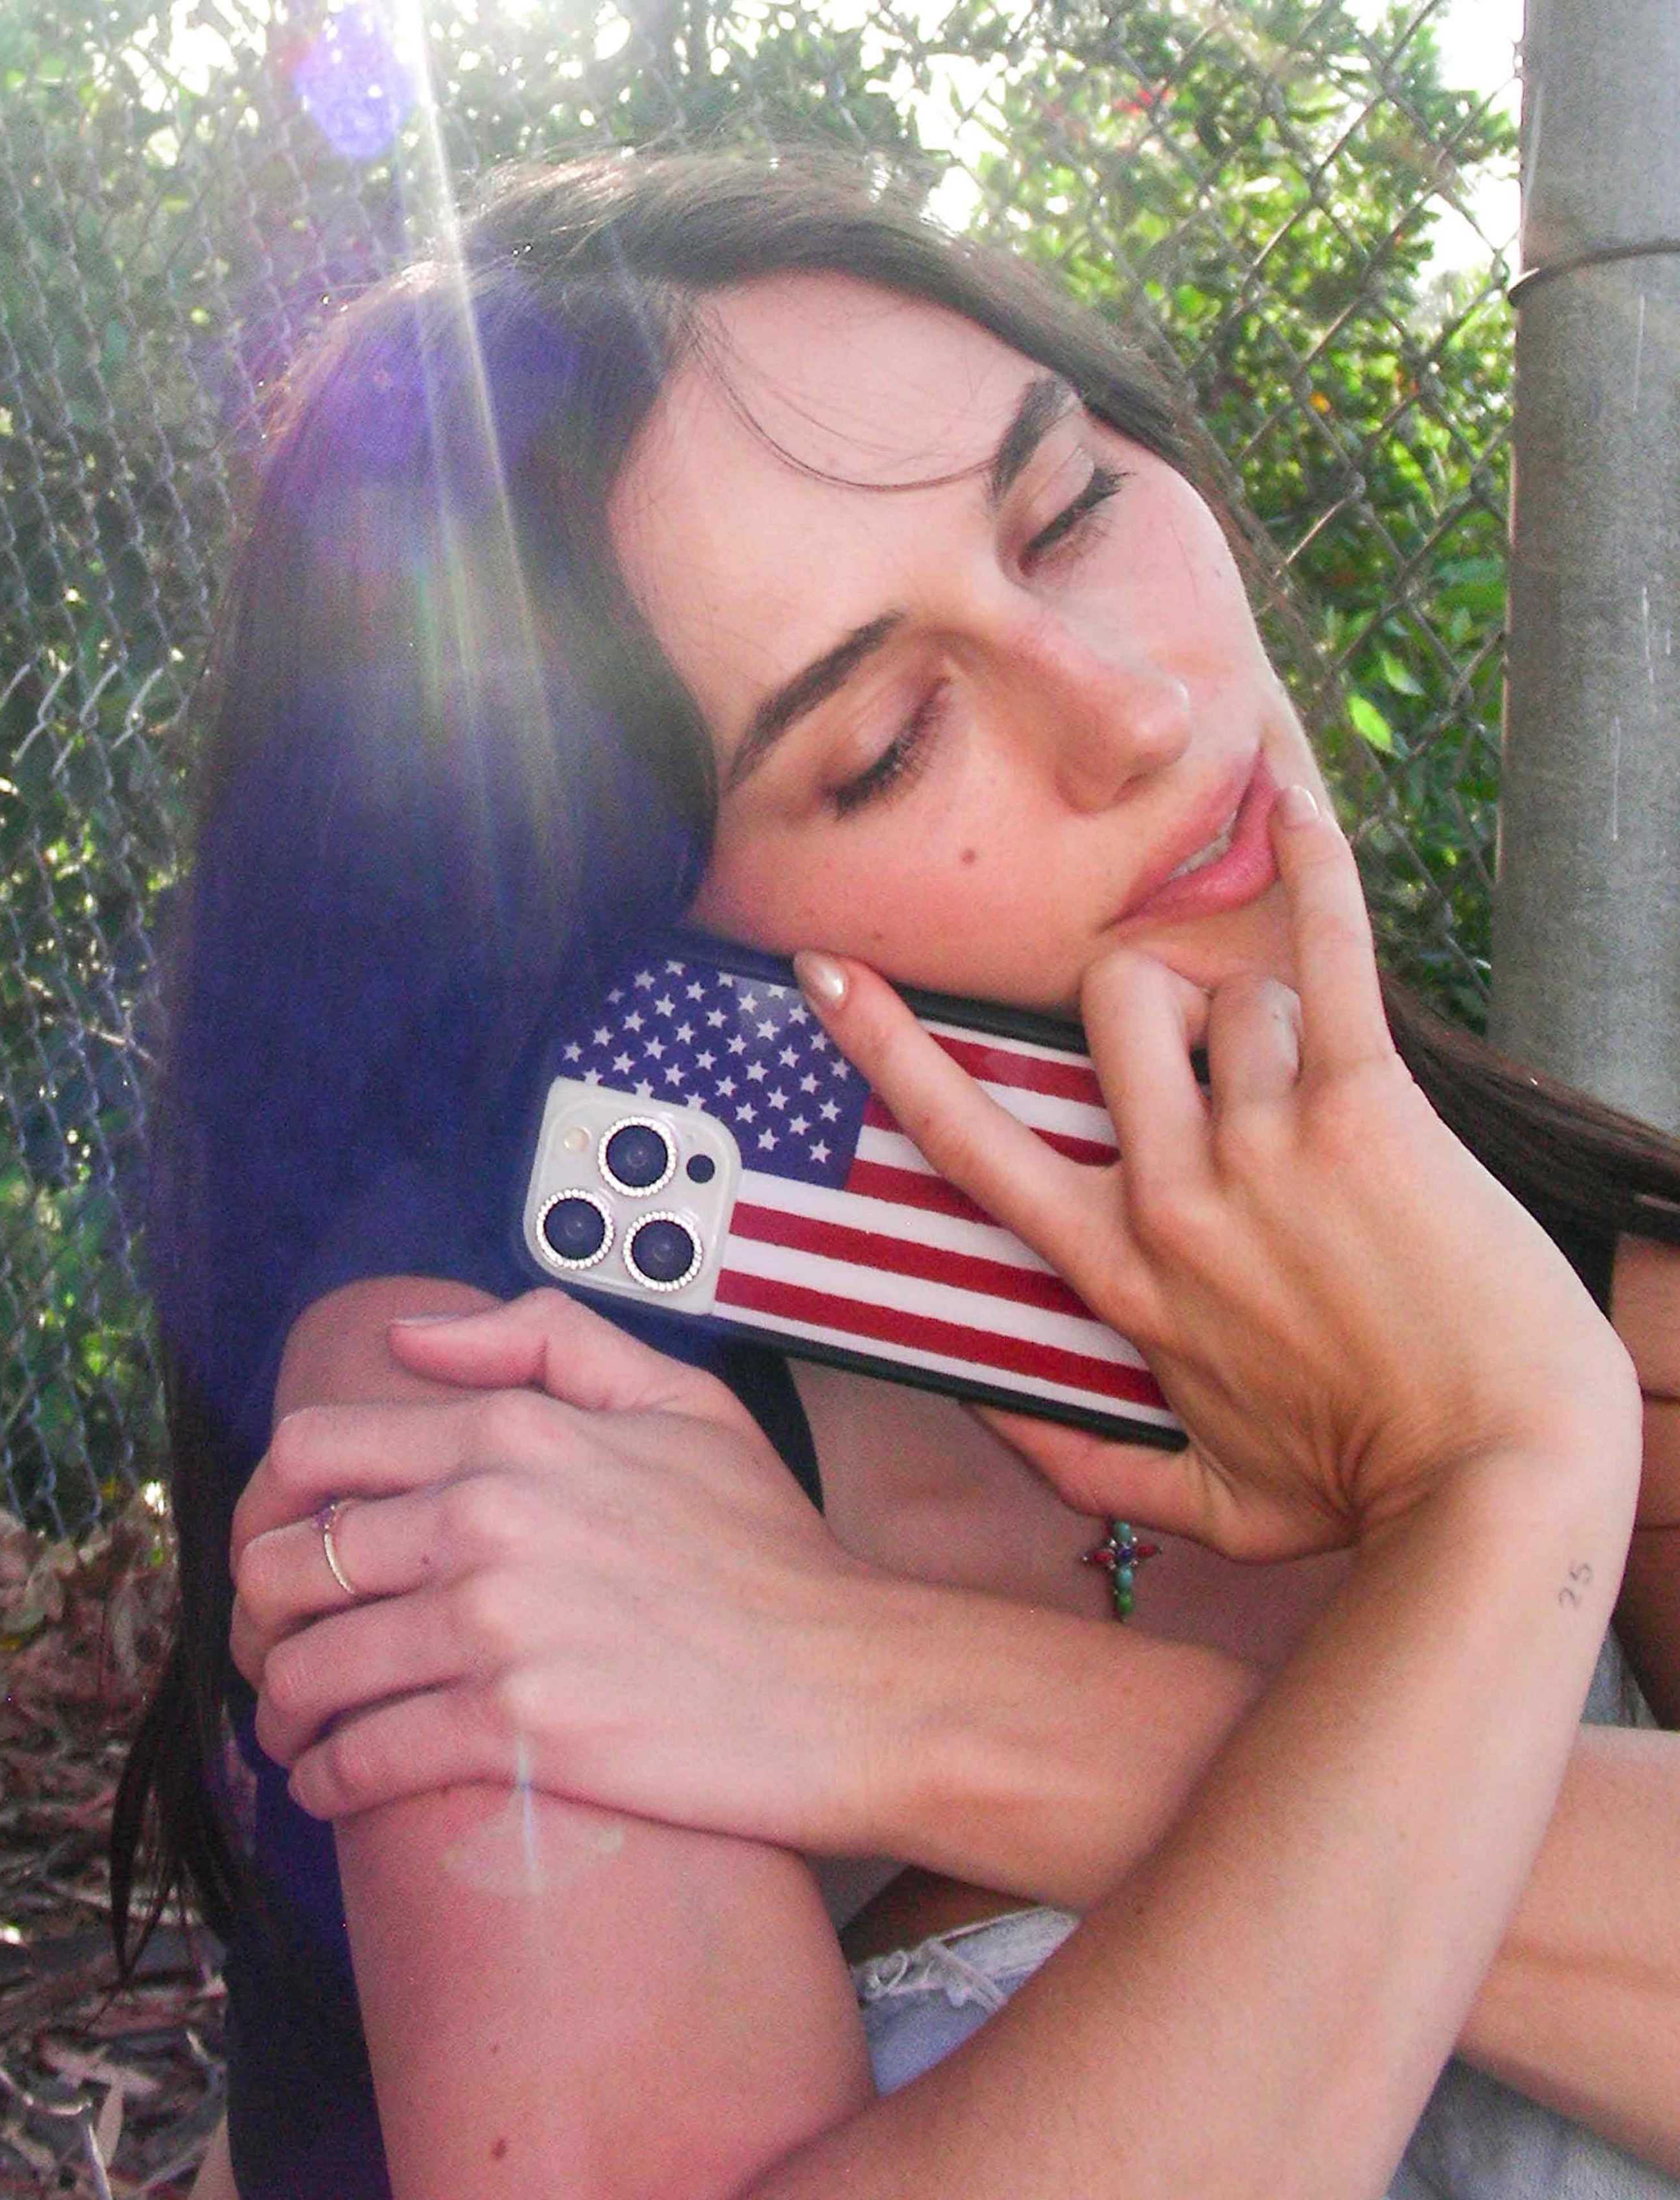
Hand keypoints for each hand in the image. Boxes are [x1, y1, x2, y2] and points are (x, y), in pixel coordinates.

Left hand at [232, 1291, 888, 1830]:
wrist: (852, 1683)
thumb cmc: (772, 1550)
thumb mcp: (681, 1398)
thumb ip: (544, 1337)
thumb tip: (414, 1337)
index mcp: (516, 1433)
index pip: (314, 1450)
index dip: (267, 1504)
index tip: (278, 1545)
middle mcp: (488, 1519)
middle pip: (286, 1563)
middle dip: (260, 1615)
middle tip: (279, 1646)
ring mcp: (497, 1628)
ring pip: (310, 1668)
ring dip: (283, 1707)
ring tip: (298, 1725)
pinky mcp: (514, 1733)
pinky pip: (360, 1759)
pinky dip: (324, 1778)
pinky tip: (335, 1781)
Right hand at [797, 787, 1636, 1559]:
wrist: (1498, 1482)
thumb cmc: (1360, 1491)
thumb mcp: (1199, 1505)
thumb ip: (1071, 1461)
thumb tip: (977, 1409)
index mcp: (1119, 1275)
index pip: (968, 1139)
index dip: (888, 1047)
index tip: (833, 976)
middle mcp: (1170, 1195)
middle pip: (1113, 1005)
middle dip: (1152, 994)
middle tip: (1209, 1043)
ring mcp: (1264, 1146)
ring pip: (1234, 994)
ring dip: (1274, 1017)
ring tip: (1325, 1091)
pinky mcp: (1365, 1110)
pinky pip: (1329, 959)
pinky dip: (1320, 873)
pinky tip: (1300, 810)